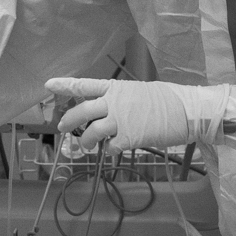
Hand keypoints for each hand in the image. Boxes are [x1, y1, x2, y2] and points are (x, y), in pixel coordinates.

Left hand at [46, 78, 229, 154]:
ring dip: (85, 142)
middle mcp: (114, 102)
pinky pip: (110, 148)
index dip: (65, 85)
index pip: (85, 84)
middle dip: (68, 121)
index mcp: (116, 88)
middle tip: (61, 128)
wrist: (187, 110)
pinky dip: (109, 151)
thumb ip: (121, 99)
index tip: (48, 85)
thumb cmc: (168, 100)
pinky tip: (114, 151)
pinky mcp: (129, 137)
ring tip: (86, 147)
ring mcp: (121, 120)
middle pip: (82, 111)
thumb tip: (110, 110)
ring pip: (91, 133)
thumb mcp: (140, 92)